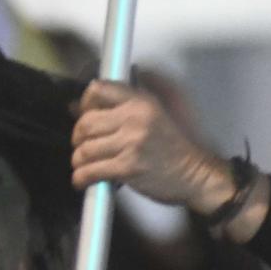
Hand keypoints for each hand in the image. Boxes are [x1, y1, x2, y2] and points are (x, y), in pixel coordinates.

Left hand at [70, 81, 231, 211]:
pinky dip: (81, 178)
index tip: (85, 115)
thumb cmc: (173, 146)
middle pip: (86, 122)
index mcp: (141, 102)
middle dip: (77, 137)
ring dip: (79, 160)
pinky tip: (84, 180)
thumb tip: (75, 106)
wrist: (195, 174)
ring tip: (85, 165)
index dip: (85, 103)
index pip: (98, 89)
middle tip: (83, 146)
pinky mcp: (128, 168)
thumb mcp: (153, 115)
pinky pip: (90, 171)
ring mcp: (131, 144)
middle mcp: (135, 118)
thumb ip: (119, 107)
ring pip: (85, 149)